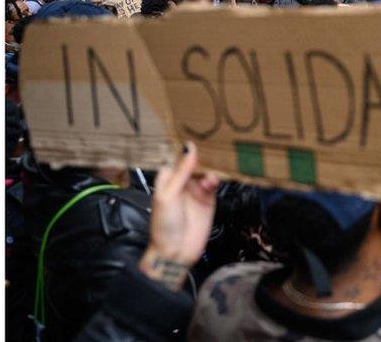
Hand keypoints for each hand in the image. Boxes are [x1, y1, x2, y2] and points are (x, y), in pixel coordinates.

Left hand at [139, 142, 219, 290]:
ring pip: (207, 172)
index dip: (186, 147)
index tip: (197, 130)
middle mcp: (183, 182)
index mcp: (168, 178)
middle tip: (214, 141)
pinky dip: (216, 180)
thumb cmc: (164, 223)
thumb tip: (190, 146)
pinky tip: (213, 182)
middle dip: (203, 154)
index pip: (178, 157)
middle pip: (195, 162)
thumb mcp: (169, 194)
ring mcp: (196, 191)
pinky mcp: (209, 201)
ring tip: (209, 172)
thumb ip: (182, 170)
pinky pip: (214, 185)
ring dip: (210, 169)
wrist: (175, 251)